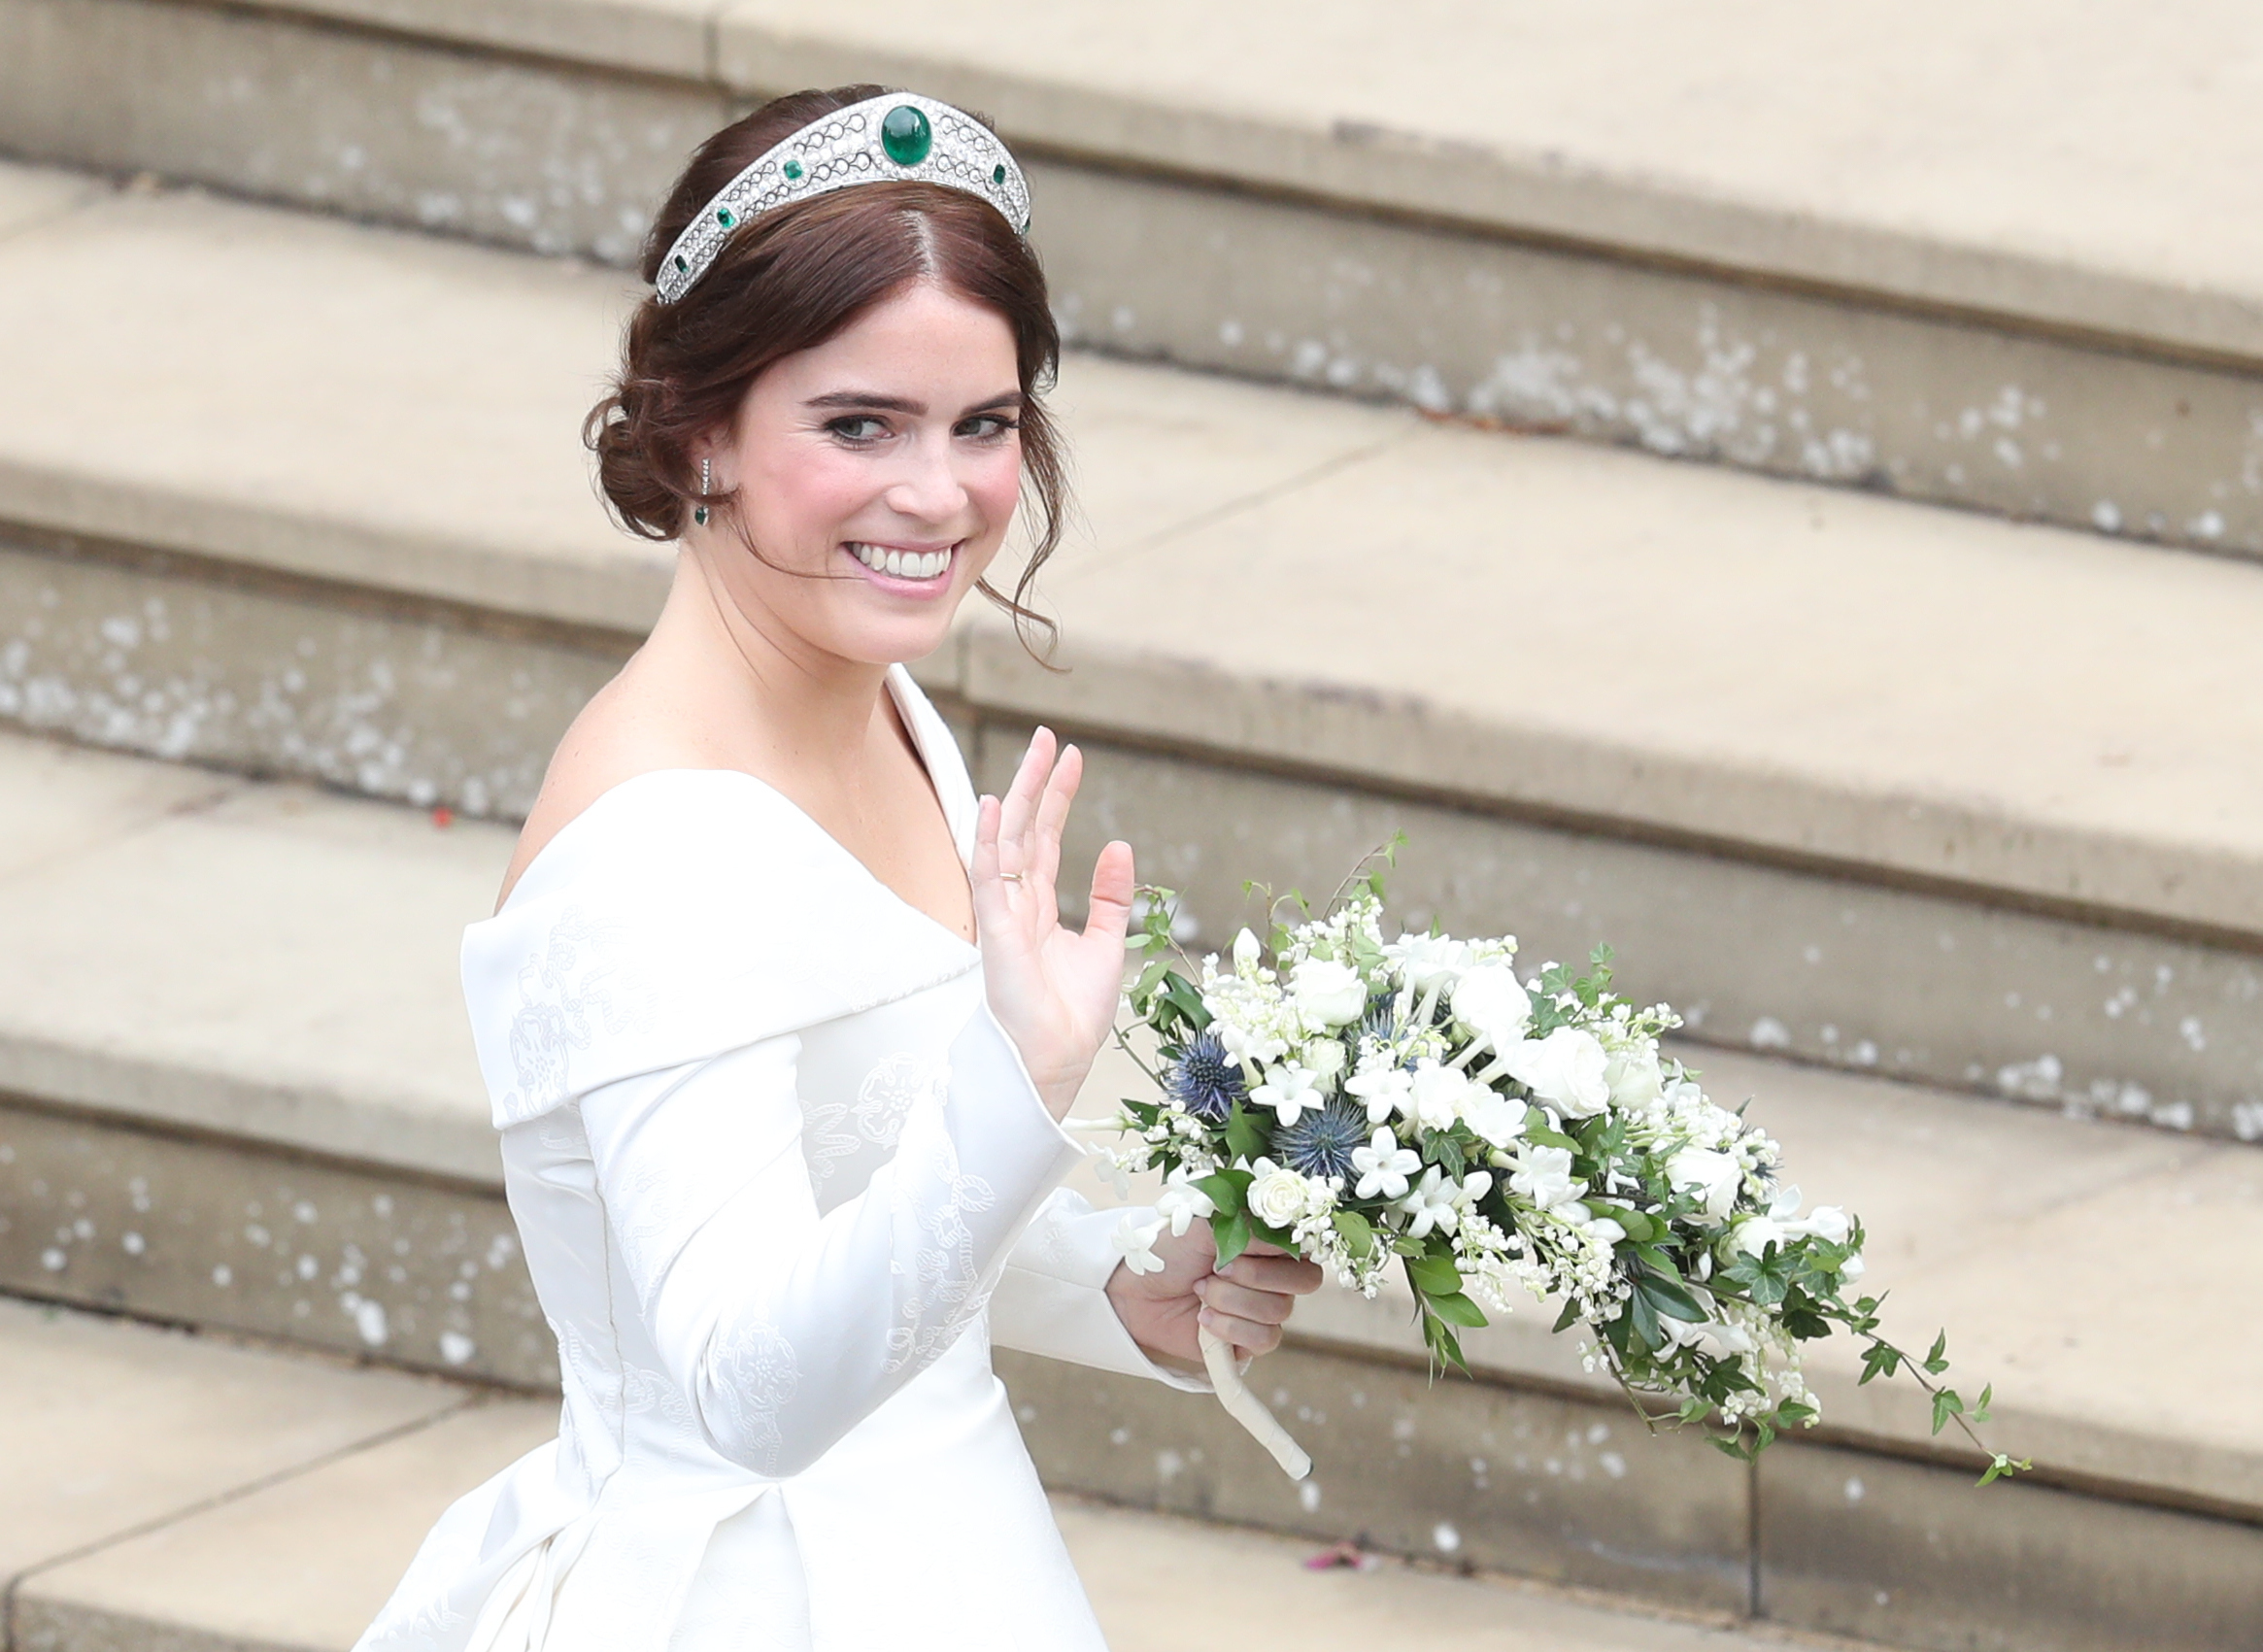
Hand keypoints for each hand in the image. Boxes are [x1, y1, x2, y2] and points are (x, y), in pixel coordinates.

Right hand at [971, 728, 1132, 1118]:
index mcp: (1040, 908)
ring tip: (1035, 752)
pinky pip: (989, 878)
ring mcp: (1004, 915)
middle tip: (1049, 736)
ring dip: (1020, 795)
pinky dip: (988, 841)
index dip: (1058, 798)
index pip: (1046, 839)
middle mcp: (1018, 904)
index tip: (1073, 757)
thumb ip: (1109, 897)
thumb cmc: (1074, 1014)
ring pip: (1008, 842)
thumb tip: (1118, 845)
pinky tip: (992, 806)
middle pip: (1025, 829)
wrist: (1058, 1058)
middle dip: (1037, 782)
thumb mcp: (1105, 944)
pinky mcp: (997, 932)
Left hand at [1106, 1227, 1323, 1366]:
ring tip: (1200, 1292)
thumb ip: (1248, 1226)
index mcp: (1271, 1241)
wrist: (1136, 1291)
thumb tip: (1280, 1232)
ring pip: (1279, 1311)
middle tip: (1216, 1269)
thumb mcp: (1206, 1226)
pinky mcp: (1250, 1341)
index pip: (1306, 1245)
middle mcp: (1276, 1275)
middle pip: (1305, 1281)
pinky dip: (1230, 1328)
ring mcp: (1265, 1309)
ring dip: (1231, 1301)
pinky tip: (1204, 1319)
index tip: (1240, 1245)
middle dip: (1253, 1276)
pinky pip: (1264, 1339)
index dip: (1277, 1249)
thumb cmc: (1171, 1250)